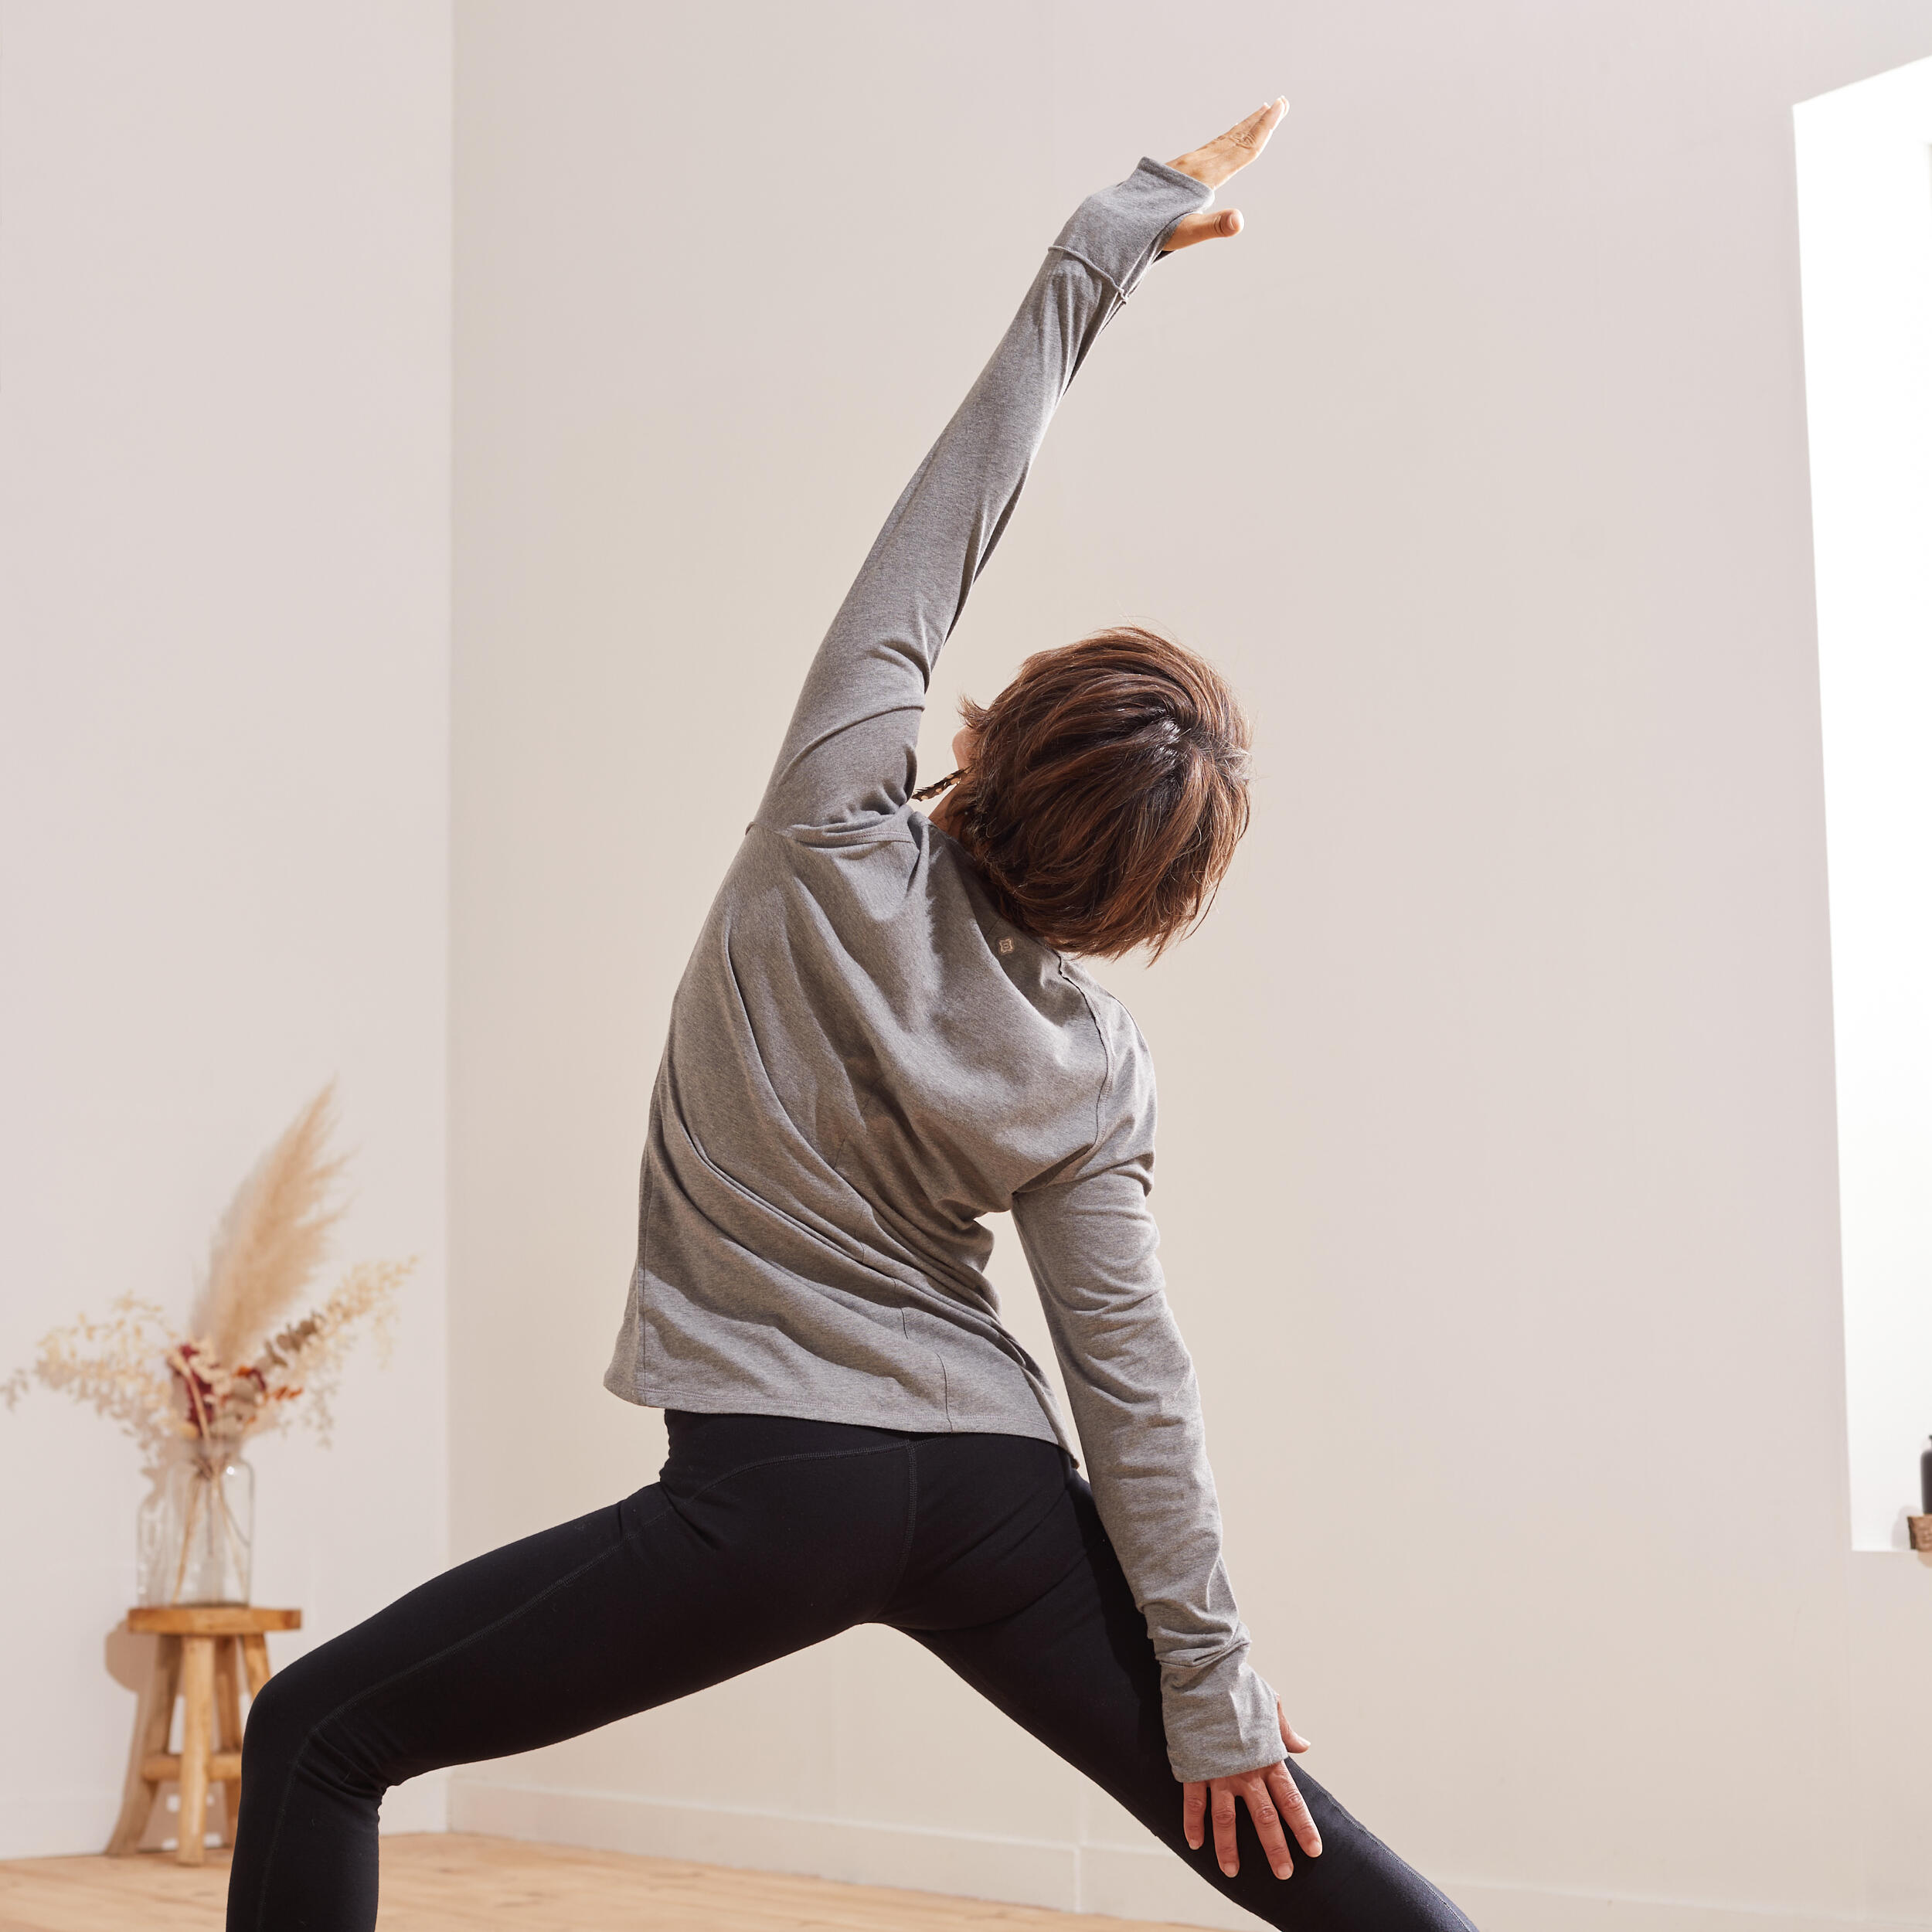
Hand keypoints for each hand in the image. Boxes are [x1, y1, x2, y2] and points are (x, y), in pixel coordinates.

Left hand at [1160, 96, 1287, 252]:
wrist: (1120, 222)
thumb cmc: (1153, 232)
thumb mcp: (1187, 233)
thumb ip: (1214, 226)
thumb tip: (1239, 221)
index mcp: (1206, 177)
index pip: (1243, 150)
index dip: (1264, 130)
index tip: (1280, 108)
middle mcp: (1198, 164)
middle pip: (1236, 138)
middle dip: (1260, 121)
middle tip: (1281, 102)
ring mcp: (1187, 164)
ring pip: (1223, 140)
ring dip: (1244, 126)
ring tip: (1259, 112)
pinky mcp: (1178, 168)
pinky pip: (1210, 146)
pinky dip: (1226, 136)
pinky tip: (1227, 136)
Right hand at [1182, 1697, 1321, 1880]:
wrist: (1206, 1672)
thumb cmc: (1241, 1685)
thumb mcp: (1271, 1705)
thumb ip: (1285, 1731)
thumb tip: (1303, 1746)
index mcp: (1268, 1758)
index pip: (1291, 1800)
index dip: (1303, 1827)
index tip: (1314, 1850)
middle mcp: (1246, 1772)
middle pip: (1264, 1819)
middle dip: (1276, 1849)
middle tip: (1284, 1874)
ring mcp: (1219, 1772)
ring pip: (1226, 1819)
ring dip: (1229, 1848)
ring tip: (1232, 1872)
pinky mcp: (1194, 1767)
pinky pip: (1193, 1802)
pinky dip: (1193, 1824)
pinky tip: (1195, 1844)